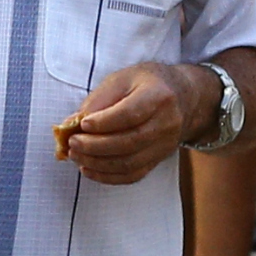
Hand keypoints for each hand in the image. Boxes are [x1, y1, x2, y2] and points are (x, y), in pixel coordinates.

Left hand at [55, 61, 200, 185]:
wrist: (183, 97)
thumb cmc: (147, 83)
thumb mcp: (123, 79)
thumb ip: (98, 100)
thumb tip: (72, 123)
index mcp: (159, 95)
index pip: (131, 114)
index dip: (104, 122)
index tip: (81, 124)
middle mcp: (167, 122)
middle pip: (130, 142)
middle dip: (96, 146)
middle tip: (72, 143)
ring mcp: (166, 144)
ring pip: (130, 163)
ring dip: (98, 163)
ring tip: (76, 155)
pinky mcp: (159, 159)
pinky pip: (134, 175)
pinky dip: (108, 176)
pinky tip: (89, 168)